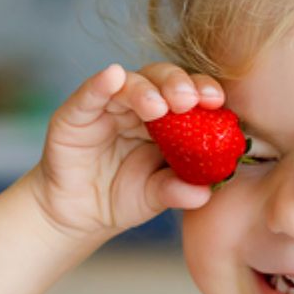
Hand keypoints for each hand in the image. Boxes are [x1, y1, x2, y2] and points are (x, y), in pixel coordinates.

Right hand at [28, 62, 223, 237]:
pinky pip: (89, 94)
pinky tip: (111, 76)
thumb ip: (177, 191)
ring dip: (145, 89)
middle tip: (188, 101)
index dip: (203, 91)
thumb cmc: (120, 198)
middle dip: (177, 84)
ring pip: (128, 82)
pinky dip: (100, 84)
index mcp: (165, 120)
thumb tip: (204, 193)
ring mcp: (106, 106)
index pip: (188, 94)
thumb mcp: (154, 197)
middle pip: (161, 78)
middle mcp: (137, 106)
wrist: (78, 216)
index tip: (217, 102)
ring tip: (157, 107)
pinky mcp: (76, 114)